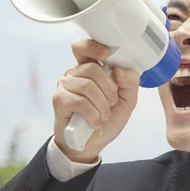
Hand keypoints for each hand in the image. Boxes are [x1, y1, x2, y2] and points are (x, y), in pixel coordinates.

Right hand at [53, 39, 139, 162]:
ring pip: (87, 86)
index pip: (83, 47)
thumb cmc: (108, 118)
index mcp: (90, 68)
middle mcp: (75, 73)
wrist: (92, 143)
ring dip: (102, 104)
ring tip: (104, 115)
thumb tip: (120, 70)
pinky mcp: (59, 100)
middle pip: (92, 69)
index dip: (93, 47)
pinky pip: (79, 101)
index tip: (106, 56)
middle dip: (108, 88)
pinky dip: (93, 114)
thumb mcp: (128, 100)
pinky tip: (95, 122)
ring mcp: (65, 86)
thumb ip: (130, 82)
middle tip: (113, 102)